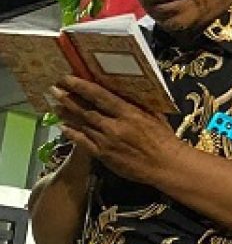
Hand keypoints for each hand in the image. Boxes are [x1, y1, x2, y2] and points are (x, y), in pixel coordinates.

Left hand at [53, 76, 184, 185]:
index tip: (68, 78)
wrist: (165, 165)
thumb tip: (126, 90)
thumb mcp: (155, 114)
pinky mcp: (103, 156)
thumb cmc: (164, 138)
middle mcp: (114, 126)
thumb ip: (138, 103)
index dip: (82, 86)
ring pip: (82, 125)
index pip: (100, 96)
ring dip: (67, 114)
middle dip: (68, 99)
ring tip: (55, 105)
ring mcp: (107, 141)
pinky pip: (83, 143)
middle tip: (54, 89)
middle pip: (86, 110)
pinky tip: (63, 127)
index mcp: (129, 113)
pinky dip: (72, 134)